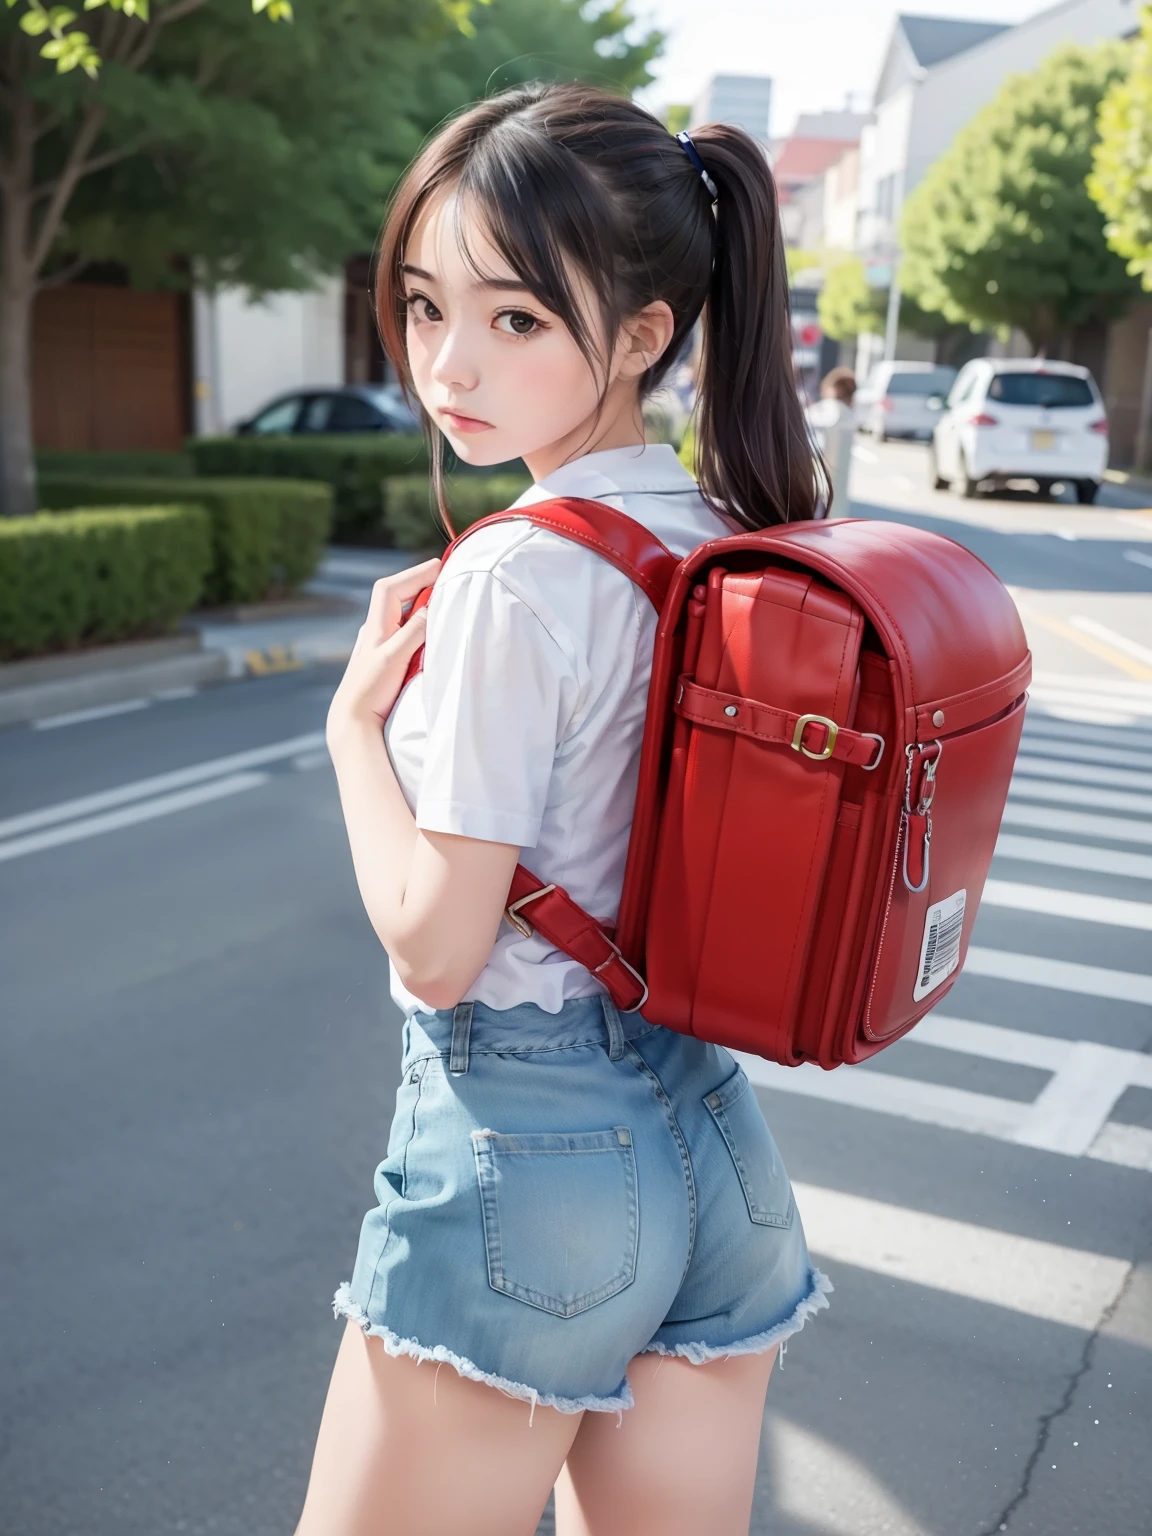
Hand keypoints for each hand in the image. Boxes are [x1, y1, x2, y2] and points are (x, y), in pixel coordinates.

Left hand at [327, 557, 440, 739]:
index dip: (416, 573)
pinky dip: (418, 622)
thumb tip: (432, 605)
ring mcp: (380, 644)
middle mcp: (375, 630)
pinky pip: (404, 630)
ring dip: (420, 602)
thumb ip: (414, 631)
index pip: (393, 587)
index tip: (441, 566)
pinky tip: (430, 629)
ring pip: (402, 613)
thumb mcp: (394, 658)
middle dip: (420, 583)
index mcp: (374, 626)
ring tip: (442, 599)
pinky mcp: (386, 658)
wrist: (353, 721)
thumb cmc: (370, 690)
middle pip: (397, 595)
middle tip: (446, 578)